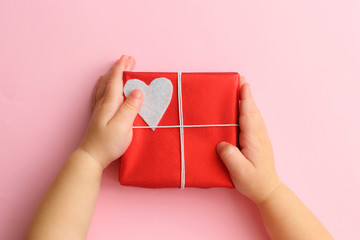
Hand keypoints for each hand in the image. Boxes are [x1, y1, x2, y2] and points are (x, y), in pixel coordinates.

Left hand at [78, 55, 142, 169]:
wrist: (90, 157)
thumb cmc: (108, 144)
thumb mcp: (123, 127)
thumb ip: (130, 108)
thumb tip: (138, 91)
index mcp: (110, 104)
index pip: (116, 81)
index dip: (122, 68)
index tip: (128, 58)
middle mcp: (103, 103)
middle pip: (110, 81)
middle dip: (119, 69)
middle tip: (128, 59)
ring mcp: (99, 109)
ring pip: (105, 86)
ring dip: (112, 75)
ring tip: (117, 68)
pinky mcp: (98, 116)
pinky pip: (99, 94)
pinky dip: (102, 85)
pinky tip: (102, 84)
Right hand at [217, 78, 280, 203]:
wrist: (268, 190)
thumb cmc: (254, 182)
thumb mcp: (240, 172)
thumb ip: (231, 157)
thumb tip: (221, 144)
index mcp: (254, 139)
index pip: (249, 115)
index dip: (246, 99)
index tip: (244, 84)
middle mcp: (259, 135)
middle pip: (252, 111)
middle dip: (247, 95)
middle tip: (240, 80)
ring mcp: (260, 137)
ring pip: (254, 114)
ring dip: (248, 101)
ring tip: (241, 89)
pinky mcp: (258, 141)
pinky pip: (253, 120)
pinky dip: (249, 110)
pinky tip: (244, 109)